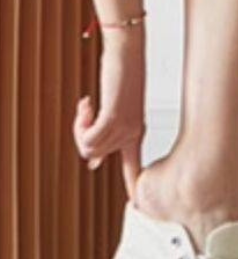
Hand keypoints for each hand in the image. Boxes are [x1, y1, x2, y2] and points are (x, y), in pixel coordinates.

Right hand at [77, 31, 145, 195]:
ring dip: (80, 129)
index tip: (138, 205)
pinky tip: (86, 105)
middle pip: (96, 156)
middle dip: (82, 139)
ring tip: (87, 108)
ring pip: (89, 148)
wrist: (129, 53)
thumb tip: (93, 164)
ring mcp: (125, 125)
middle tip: (85, 116)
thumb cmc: (123, 78)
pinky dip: (80, 123)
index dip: (134, 187)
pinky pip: (88, 137)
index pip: (137, 169)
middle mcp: (133, 132)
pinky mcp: (115, 116)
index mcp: (136, 133)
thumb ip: (107, 136)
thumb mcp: (117, 112)